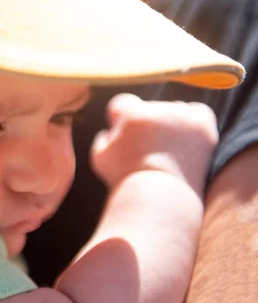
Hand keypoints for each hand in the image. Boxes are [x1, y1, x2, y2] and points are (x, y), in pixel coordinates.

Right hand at [91, 93, 217, 193]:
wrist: (162, 198)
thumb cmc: (126, 181)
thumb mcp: (100, 158)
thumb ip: (102, 137)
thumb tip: (110, 130)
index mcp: (130, 113)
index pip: (122, 103)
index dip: (119, 119)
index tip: (122, 136)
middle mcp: (157, 108)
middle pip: (148, 106)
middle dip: (145, 123)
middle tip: (145, 148)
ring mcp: (182, 115)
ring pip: (173, 109)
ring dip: (169, 123)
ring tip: (166, 150)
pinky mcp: (203, 125)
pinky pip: (197, 112)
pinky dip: (192, 122)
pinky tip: (185, 141)